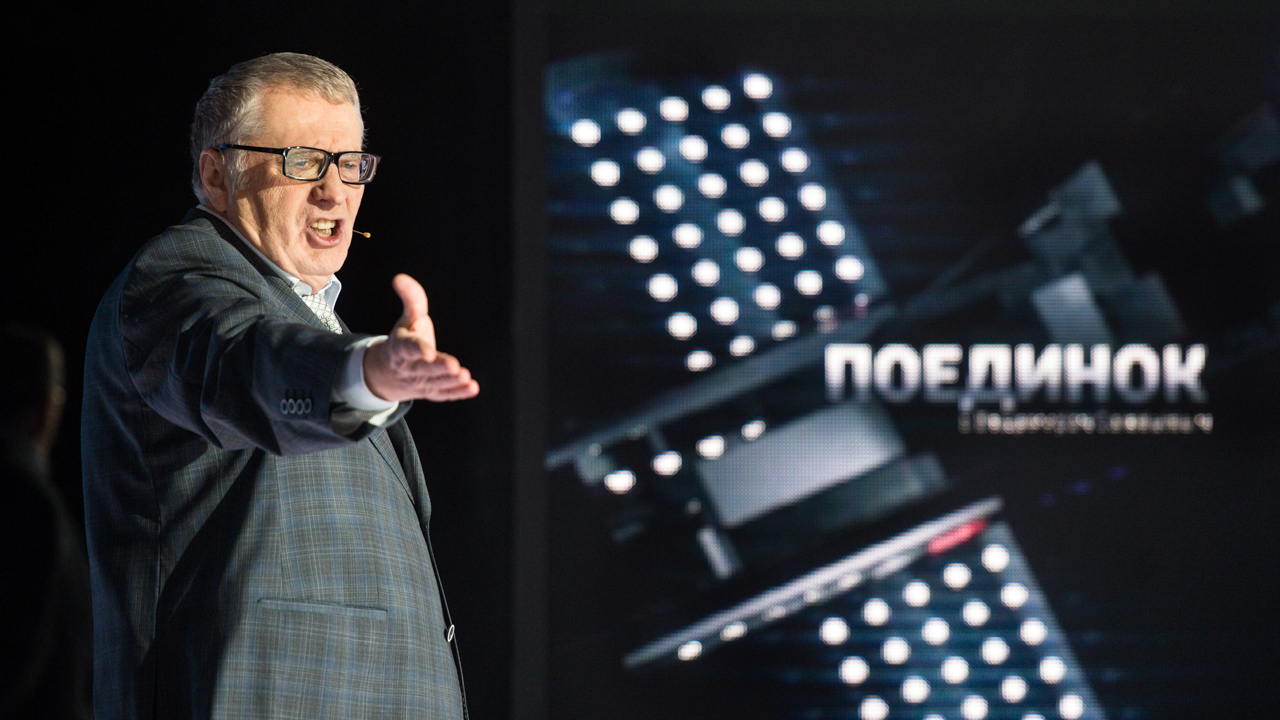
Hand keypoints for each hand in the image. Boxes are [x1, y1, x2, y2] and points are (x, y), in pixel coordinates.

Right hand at [362, 274, 479, 401]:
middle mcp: (409, 367)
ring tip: (466, 377)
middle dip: (440, 368)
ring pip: (435, 384)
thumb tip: (400, 277)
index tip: (429, 352)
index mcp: (400, 347)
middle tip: (455, 367)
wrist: (389, 372)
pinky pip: (443, 395)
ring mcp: (420, 382)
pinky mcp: (431, 392)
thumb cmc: (405, 338)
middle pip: (424, 369)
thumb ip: (411, 299)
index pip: (408, 348)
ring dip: (451, 382)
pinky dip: (458, 393)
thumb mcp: (407, 318)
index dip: (419, 350)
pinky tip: (473, 388)